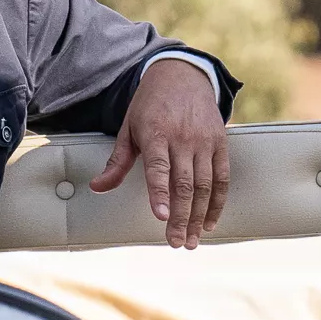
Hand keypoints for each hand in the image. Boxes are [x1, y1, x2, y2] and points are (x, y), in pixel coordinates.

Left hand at [91, 58, 227, 248]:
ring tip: (192, 240)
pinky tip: (210, 222)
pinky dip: (218, 202)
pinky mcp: (221, 143)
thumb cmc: (149, 106)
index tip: (162, 217)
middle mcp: (183, 138)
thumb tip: (97, 187)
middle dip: (181, 217)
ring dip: (200, 216)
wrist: (182, 76)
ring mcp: (204, 141)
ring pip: (205, 185)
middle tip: (177, 243)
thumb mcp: (128, 128)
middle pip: (184, 184)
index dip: (160, 194)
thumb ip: (117, 161)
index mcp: (156, 134)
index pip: (159, 169)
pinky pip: (223, 177)